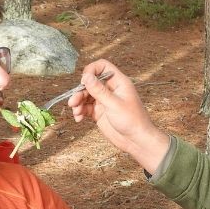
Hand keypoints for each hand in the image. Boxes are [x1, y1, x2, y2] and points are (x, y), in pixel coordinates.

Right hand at [71, 59, 170, 174]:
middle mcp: (110, 90)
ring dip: (78, 102)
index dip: (91, 70)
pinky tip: (78, 118)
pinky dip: (80, 112)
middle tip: (73, 102)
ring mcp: (104, 101)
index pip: (102, 67)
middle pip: (90, 83)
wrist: (136, 141)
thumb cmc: (132, 121)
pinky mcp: (99, 113)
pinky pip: (86, 108)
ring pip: (86, 96)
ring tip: (75, 112)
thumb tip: (86, 76)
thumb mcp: (114, 104)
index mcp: (118, 82)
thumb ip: (99, 90)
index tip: (84, 81)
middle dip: (80, 91)